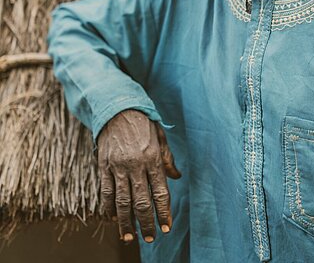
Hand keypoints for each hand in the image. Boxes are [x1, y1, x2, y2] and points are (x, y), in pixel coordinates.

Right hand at [97, 109, 180, 242]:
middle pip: (141, 201)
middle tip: (149, 237)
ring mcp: (118, 166)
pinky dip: (109, 207)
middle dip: (146, 222)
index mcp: (153, 158)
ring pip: (122, 201)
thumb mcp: (161, 138)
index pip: (160, 192)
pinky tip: (113, 218)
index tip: (166, 227)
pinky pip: (106, 192)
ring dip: (126, 222)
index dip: (163, 212)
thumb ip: (168, 159)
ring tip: (129, 237)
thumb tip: (177, 177)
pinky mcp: (104, 166)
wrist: (118, 109)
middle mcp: (136, 165)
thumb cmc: (143, 124)